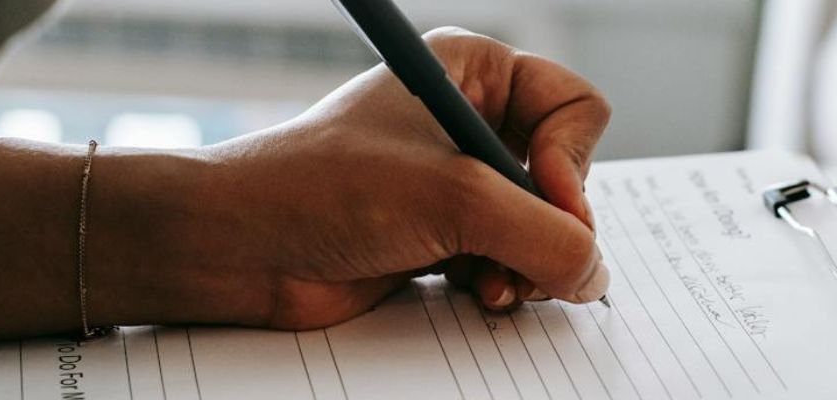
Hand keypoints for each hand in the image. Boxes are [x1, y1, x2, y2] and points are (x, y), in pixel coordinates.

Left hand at [166, 27, 612, 329]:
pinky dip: (504, 283)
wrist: (240, 248)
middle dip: (551, 227)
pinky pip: (511, 260)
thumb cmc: (324, 189)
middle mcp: (471, 120)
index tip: (548, 202)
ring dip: (527, 264)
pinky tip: (475, 293)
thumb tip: (595, 275)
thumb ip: (546, 236)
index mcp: (475, 72)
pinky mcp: (443, 235)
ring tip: (493, 283)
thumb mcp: (455, 199)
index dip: (574, 162)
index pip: (578, 109)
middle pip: (568, 176)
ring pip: (543, 228)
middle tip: (524, 257)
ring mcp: (457, 182)